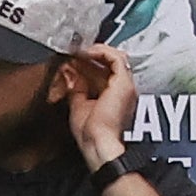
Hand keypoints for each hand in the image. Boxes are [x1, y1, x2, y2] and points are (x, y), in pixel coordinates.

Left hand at [61, 42, 137, 161]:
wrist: (98, 143)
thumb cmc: (90, 134)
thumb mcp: (78, 106)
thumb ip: (76, 89)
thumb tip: (69, 74)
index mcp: (114, 96)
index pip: (104, 72)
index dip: (88, 64)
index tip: (72, 61)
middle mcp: (123, 89)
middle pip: (109, 63)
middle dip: (90, 57)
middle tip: (73, 54)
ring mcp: (125, 84)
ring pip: (115, 57)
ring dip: (95, 52)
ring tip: (79, 52)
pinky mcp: (124, 82)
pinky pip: (116, 57)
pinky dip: (101, 52)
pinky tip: (86, 53)